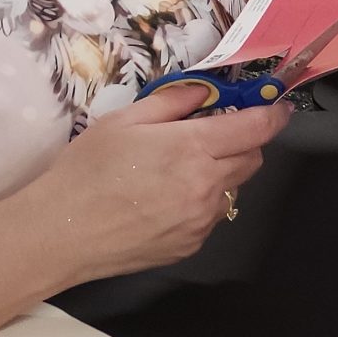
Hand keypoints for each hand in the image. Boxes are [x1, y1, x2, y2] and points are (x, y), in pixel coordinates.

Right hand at [26, 83, 292, 285]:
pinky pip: (211, 217)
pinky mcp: (191, 245)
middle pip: (252, 159)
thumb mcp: (124, 121)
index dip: (273, 115)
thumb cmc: (86, 171)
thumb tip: (204, 91)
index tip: (278, 107)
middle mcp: (206, 186)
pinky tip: (165, 200)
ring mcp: (201, 220)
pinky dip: (202, 203)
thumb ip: (172, 103)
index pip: (256, 129)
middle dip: (244, 143)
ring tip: (178, 171)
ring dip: (222, 175)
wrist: (60, 233)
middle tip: (212, 135)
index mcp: (192, 149)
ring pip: (234, 190)